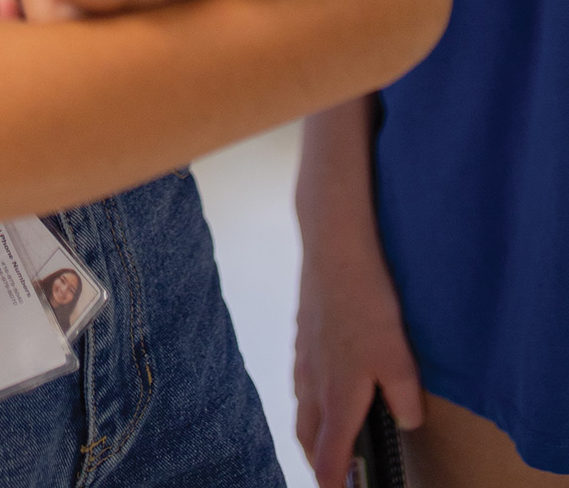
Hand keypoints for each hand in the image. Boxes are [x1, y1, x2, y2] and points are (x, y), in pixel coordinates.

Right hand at [295, 101, 423, 487]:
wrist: (334, 245)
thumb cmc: (366, 301)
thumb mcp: (399, 357)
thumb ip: (405, 399)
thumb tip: (406, 421)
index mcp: (338, 394)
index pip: (329, 453)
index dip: (334, 480)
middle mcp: (314, 379)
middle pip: (306, 434)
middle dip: (316, 460)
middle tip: (330, 474)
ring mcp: (304, 353)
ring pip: (301, 404)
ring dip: (311, 427)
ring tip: (324, 435)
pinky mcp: (303, 330)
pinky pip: (301, 375)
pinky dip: (308, 394)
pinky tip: (321, 380)